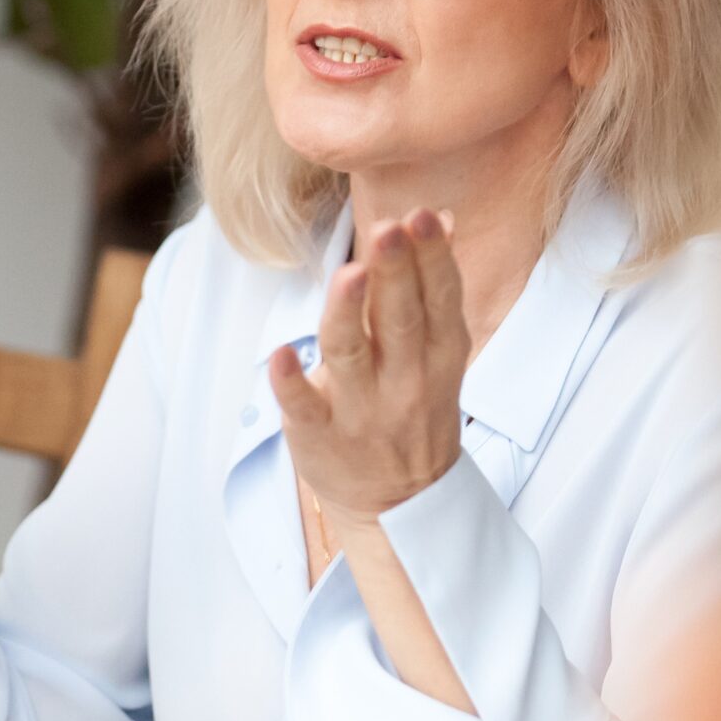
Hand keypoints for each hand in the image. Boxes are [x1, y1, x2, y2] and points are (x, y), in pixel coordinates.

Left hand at [271, 210, 469, 526]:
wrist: (399, 504)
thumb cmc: (413, 410)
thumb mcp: (438, 352)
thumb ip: (433, 287)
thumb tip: (440, 216)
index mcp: (437, 353)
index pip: (438, 297)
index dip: (431, 257)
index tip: (423, 216)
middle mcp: (404, 380)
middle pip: (398, 319)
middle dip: (394, 272)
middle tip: (388, 228)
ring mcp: (361, 410)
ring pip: (351, 355)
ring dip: (349, 314)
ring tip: (349, 275)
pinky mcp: (319, 435)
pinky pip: (304, 407)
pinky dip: (292, 382)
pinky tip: (279, 355)